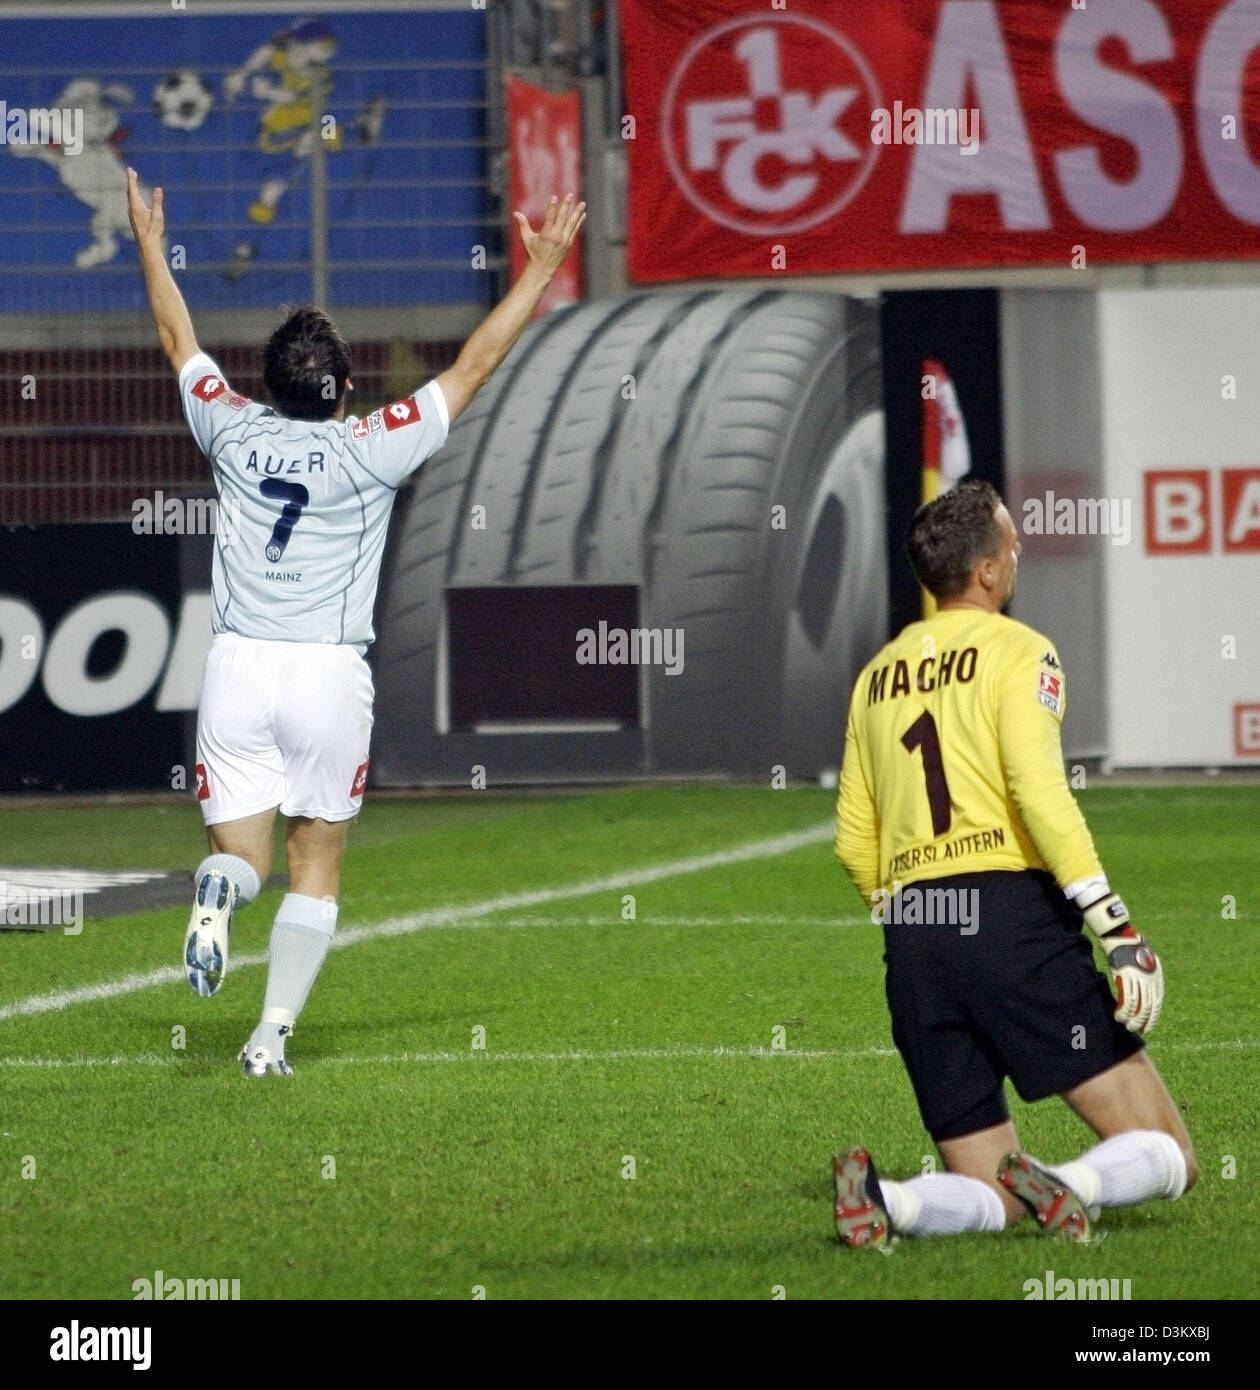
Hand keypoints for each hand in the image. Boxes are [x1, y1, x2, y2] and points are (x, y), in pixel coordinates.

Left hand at [126, 168, 163, 247]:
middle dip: (131, 181)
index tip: (130, 170)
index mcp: (136, 206)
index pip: (132, 189)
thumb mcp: (157, 215)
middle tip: (131, 171)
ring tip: (133, 180)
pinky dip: (133, 195)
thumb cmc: (153, 231)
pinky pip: (132, 203)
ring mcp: (132, 213)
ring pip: (130, 197)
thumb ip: (157, 201)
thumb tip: (158, 189)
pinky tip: (136, 196)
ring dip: (132, 188)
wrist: (147, 244)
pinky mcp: (134, 218)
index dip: (131, 179)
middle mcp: (132, 208)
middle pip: (130, 191)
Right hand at [513, 194, 585, 279]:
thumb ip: (523, 225)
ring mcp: (564, 240)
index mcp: (546, 234)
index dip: (552, 207)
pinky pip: (575, 230)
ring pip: (571, 223)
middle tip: (570, 195)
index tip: (554, 198)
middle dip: (566, 205)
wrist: (543, 268)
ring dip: (577, 212)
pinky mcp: (569, 244)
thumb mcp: (526, 238)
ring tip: (582, 203)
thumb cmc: (533, 252)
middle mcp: (556, 237)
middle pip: (562, 218)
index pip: (550, 218)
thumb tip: (515, 213)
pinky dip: (579, 222)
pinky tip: (583, 214)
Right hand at [1082, 893, 1163, 1033]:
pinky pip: (1127, 998)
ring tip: (1125, 1025)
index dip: (1152, 1017)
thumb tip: (1141, 989)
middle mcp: (1149, 980)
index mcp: (1155, 978)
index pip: (1157, 1003)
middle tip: (1136, 1030)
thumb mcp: (1143, 961)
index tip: (1146, 1028)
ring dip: (1132, 1018)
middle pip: (1149, 1007)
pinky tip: (1118, 1015)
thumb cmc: (1129, 946)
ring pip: (1138, 1006)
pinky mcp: (1126, 976)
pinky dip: (1123, 1009)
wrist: (1121, 934)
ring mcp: (1138, 978)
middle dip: (1143, 1021)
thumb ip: (1145, 975)